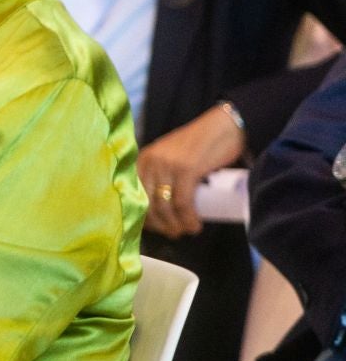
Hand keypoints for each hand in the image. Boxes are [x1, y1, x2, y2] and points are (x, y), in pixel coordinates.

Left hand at [138, 104, 244, 238]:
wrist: (225, 126)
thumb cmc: (201, 145)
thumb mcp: (171, 156)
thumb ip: (162, 171)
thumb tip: (160, 205)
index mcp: (144, 159)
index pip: (135, 194)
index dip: (144, 216)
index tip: (157, 228)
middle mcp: (151, 161)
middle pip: (148, 204)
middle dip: (160, 225)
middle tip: (174, 234)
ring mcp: (168, 165)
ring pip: (164, 206)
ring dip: (175, 225)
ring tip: (187, 231)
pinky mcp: (186, 169)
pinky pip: (182, 202)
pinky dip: (188, 219)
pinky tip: (194, 226)